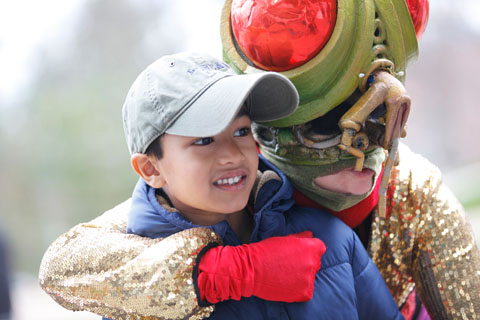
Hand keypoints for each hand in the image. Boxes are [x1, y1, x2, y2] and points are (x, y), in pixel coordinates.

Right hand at [197, 231, 325, 302]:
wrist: (250, 269)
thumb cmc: (265, 251)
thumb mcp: (283, 239)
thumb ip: (300, 238)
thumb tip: (310, 235)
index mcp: (309, 247)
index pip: (320, 247)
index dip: (310, 249)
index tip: (301, 252)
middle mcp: (312, 263)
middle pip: (315, 262)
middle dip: (306, 262)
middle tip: (290, 264)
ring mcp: (308, 279)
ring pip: (310, 277)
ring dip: (302, 276)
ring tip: (285, 275)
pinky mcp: (303, 292)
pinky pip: (306, 291)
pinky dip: (299, 289)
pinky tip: (286, 284)